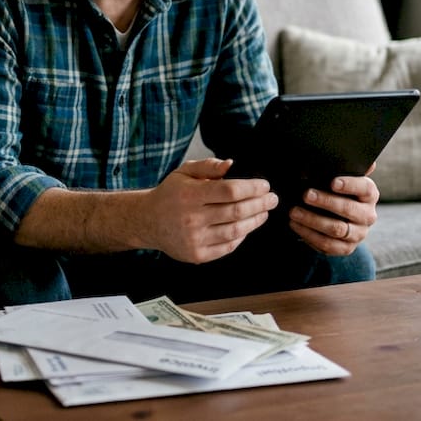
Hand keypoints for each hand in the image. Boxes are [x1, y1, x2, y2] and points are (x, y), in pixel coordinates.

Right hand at [141, 158, 277, 263]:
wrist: (148, 222)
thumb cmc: (170, 194)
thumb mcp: (184, 172)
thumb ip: (208, 166)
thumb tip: (231, 165)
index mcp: (190, 195)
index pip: (229, 191)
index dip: (252, 188)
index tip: (264, 185)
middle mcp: (192, 218)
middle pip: (237, 212)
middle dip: (260, 204)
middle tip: (272, 199)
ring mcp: (195, 239)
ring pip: (236, 231)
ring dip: (255, 221)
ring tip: (264, 212)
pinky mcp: (197, 255)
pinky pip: (228, 247)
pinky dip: (241, 236)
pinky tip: (247, 226)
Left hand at [287, 167, 378, 255]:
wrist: (340, 217)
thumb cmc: (338, 192)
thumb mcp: (342, 179)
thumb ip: (347, 169)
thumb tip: (365, 161)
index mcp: (370, 195)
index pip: (364, 189)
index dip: (350, 185)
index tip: (332, 182)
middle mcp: (368, 215)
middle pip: (349, 209)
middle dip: (326, 201)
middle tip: (306, 195)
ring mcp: (358, 234)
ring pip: (337, 229)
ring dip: (313, 220)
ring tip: (294, 212)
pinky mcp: (346, 248)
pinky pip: (328, 245)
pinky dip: (309, 235)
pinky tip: (295, 225)